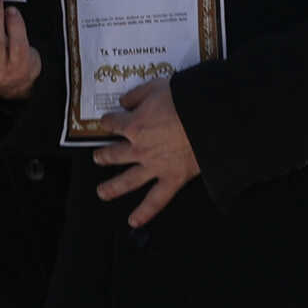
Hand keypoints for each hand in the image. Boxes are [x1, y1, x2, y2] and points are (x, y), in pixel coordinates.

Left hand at [91, 79, 201, 227]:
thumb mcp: (157, 86)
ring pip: (127, 180)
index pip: (113, 123)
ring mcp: (154, 166)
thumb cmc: (186, 100)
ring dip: (112, 187)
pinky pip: (156, 200)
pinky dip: (145, 212)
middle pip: (114, 154)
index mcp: (134, 125)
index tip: (106, 122)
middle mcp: (139, 148)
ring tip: (102, 192)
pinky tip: (134, 221)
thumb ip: (137, 94)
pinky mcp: (172, 179)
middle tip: (98, 157)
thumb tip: (124, 100)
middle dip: (104, 155)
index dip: (108, 121)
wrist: (210, 119)